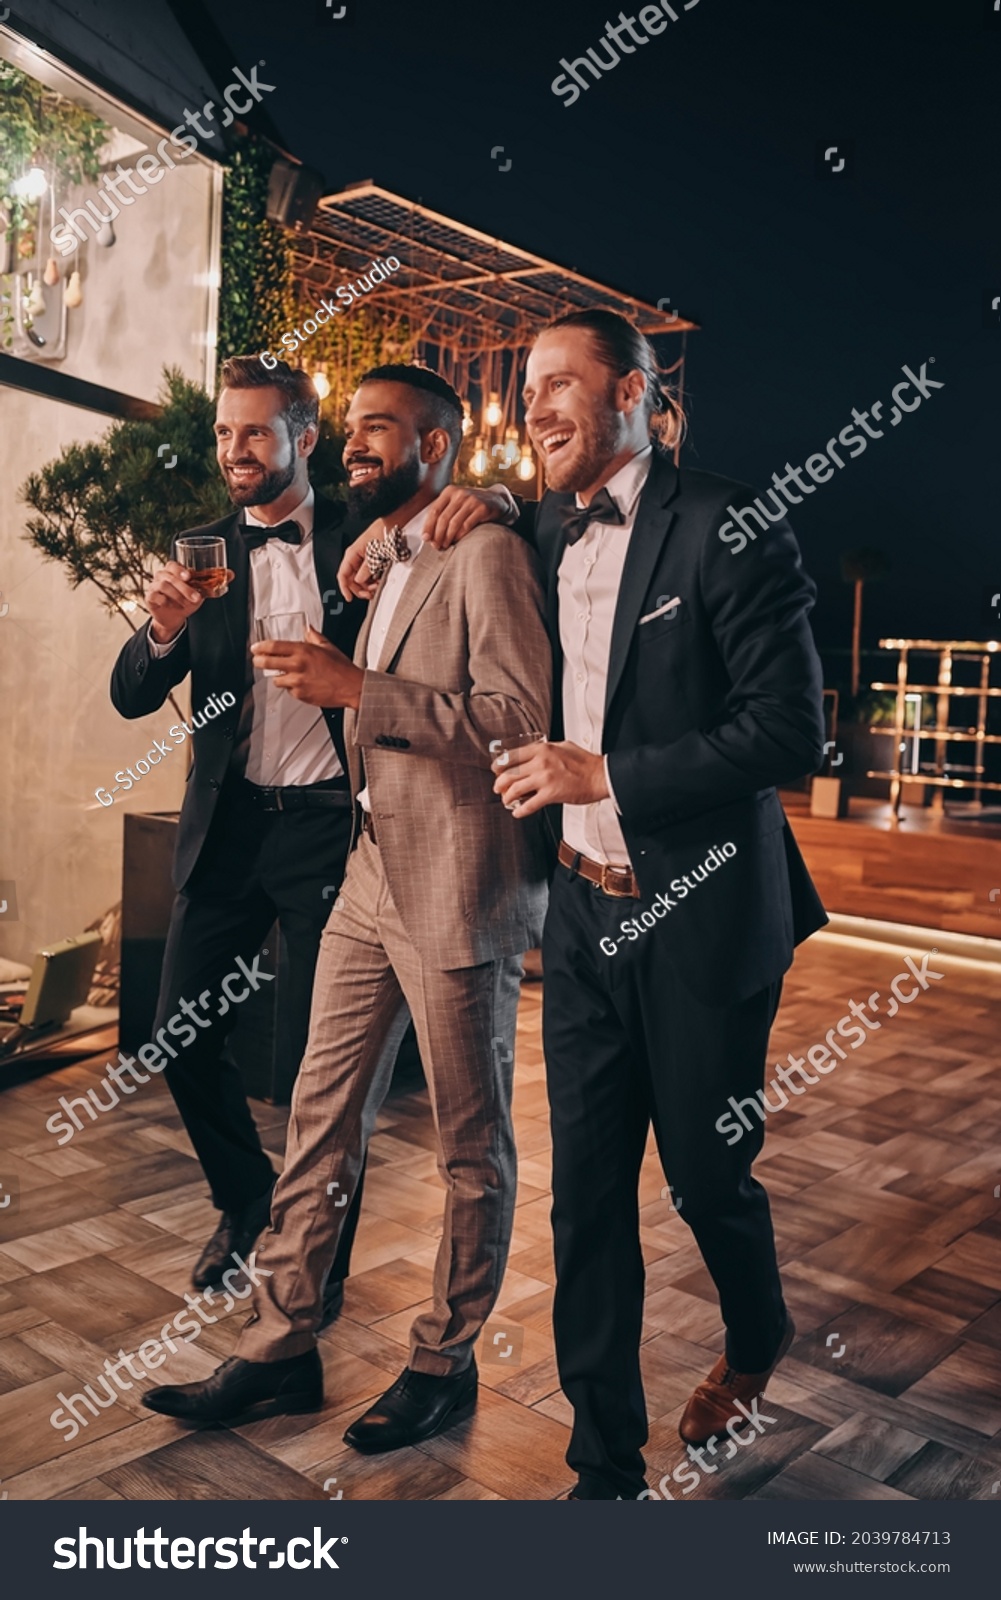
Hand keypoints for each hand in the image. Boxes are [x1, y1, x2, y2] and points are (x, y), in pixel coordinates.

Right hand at [147, 559, 217, 642]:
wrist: (174, 617)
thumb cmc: (186, 599)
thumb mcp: (201, 592)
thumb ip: (213, 582)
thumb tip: (231, 574)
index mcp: (173, 571)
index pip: (173, 565)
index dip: (180, 569)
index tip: (189, 576)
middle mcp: (161, 576)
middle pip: (169, 576)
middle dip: (183, 587)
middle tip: (196, 597)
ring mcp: (154, 586)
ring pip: (163, 586)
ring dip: (178, 595)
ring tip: (188, 603)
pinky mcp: (150, 598)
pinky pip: (154, 596)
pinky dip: (164, 600)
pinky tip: (171, 605)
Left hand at [250, 625, 364, 708]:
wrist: (352, 687)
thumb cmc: (342, 668)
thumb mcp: (328, 647)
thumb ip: (314, 636)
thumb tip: (308, 629)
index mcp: (304, 651)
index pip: (274, 646)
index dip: (261, 647)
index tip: (255, 648)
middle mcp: (298, 666)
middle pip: (268, 663)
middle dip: (259, 662)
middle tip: (257, 661)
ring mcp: (298, 682)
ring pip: (276, 680)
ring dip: (279, 677)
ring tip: (286, 675)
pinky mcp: (300, 695)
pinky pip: (289, 691)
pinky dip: (292, 688)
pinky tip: (300, 684)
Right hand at [337, 532, 378, 602]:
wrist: (393, 525)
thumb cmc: (383, 532)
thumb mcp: (375, 553)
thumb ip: (366, 568)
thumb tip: (359, 581)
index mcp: (352, 554)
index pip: (342, 575)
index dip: (344, 588)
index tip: (349, 598)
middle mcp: (356, 557)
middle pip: (351, 579)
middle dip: (359, 589)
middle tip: (369, 594)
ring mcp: (363, 559)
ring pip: (360, 579)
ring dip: (367, 586)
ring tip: (376, 586)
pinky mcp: (371, 561)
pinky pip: (368, 574)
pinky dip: (373, 580)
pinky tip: (379, 581)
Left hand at [421, 485, 510, 547]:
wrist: (497, 500)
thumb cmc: (471, 506)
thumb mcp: (456, 503)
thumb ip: (443, 513)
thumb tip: (427, 535)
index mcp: (449, 491)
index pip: (434, 510)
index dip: (428, 526)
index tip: (425, 539)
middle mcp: (459, 494)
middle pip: (443, 518)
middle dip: (437, 534)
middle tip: (436, 546)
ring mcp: (471, 500)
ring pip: (454, 523)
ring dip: (447, 537)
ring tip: (445, 546)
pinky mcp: (482, 508)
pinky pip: (467, 525)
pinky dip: (460, 535)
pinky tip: (456, 541)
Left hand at [492, 740, 607, 815]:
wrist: (601, 776)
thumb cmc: (586, 763)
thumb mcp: (563, 746)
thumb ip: (546, 749)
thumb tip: (536, 752)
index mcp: (542, 749)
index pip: (512, 756)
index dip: (499, 765)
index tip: (496, 770)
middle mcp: (540, 762)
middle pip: (509, 773)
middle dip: (499, 783)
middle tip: (498, 788)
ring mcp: (544, 779)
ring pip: (515, 789)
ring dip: (507, 797)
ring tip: (507, 801)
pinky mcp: (550, 794)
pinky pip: (529, 805)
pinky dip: (520, 810)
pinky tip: (518, 812)